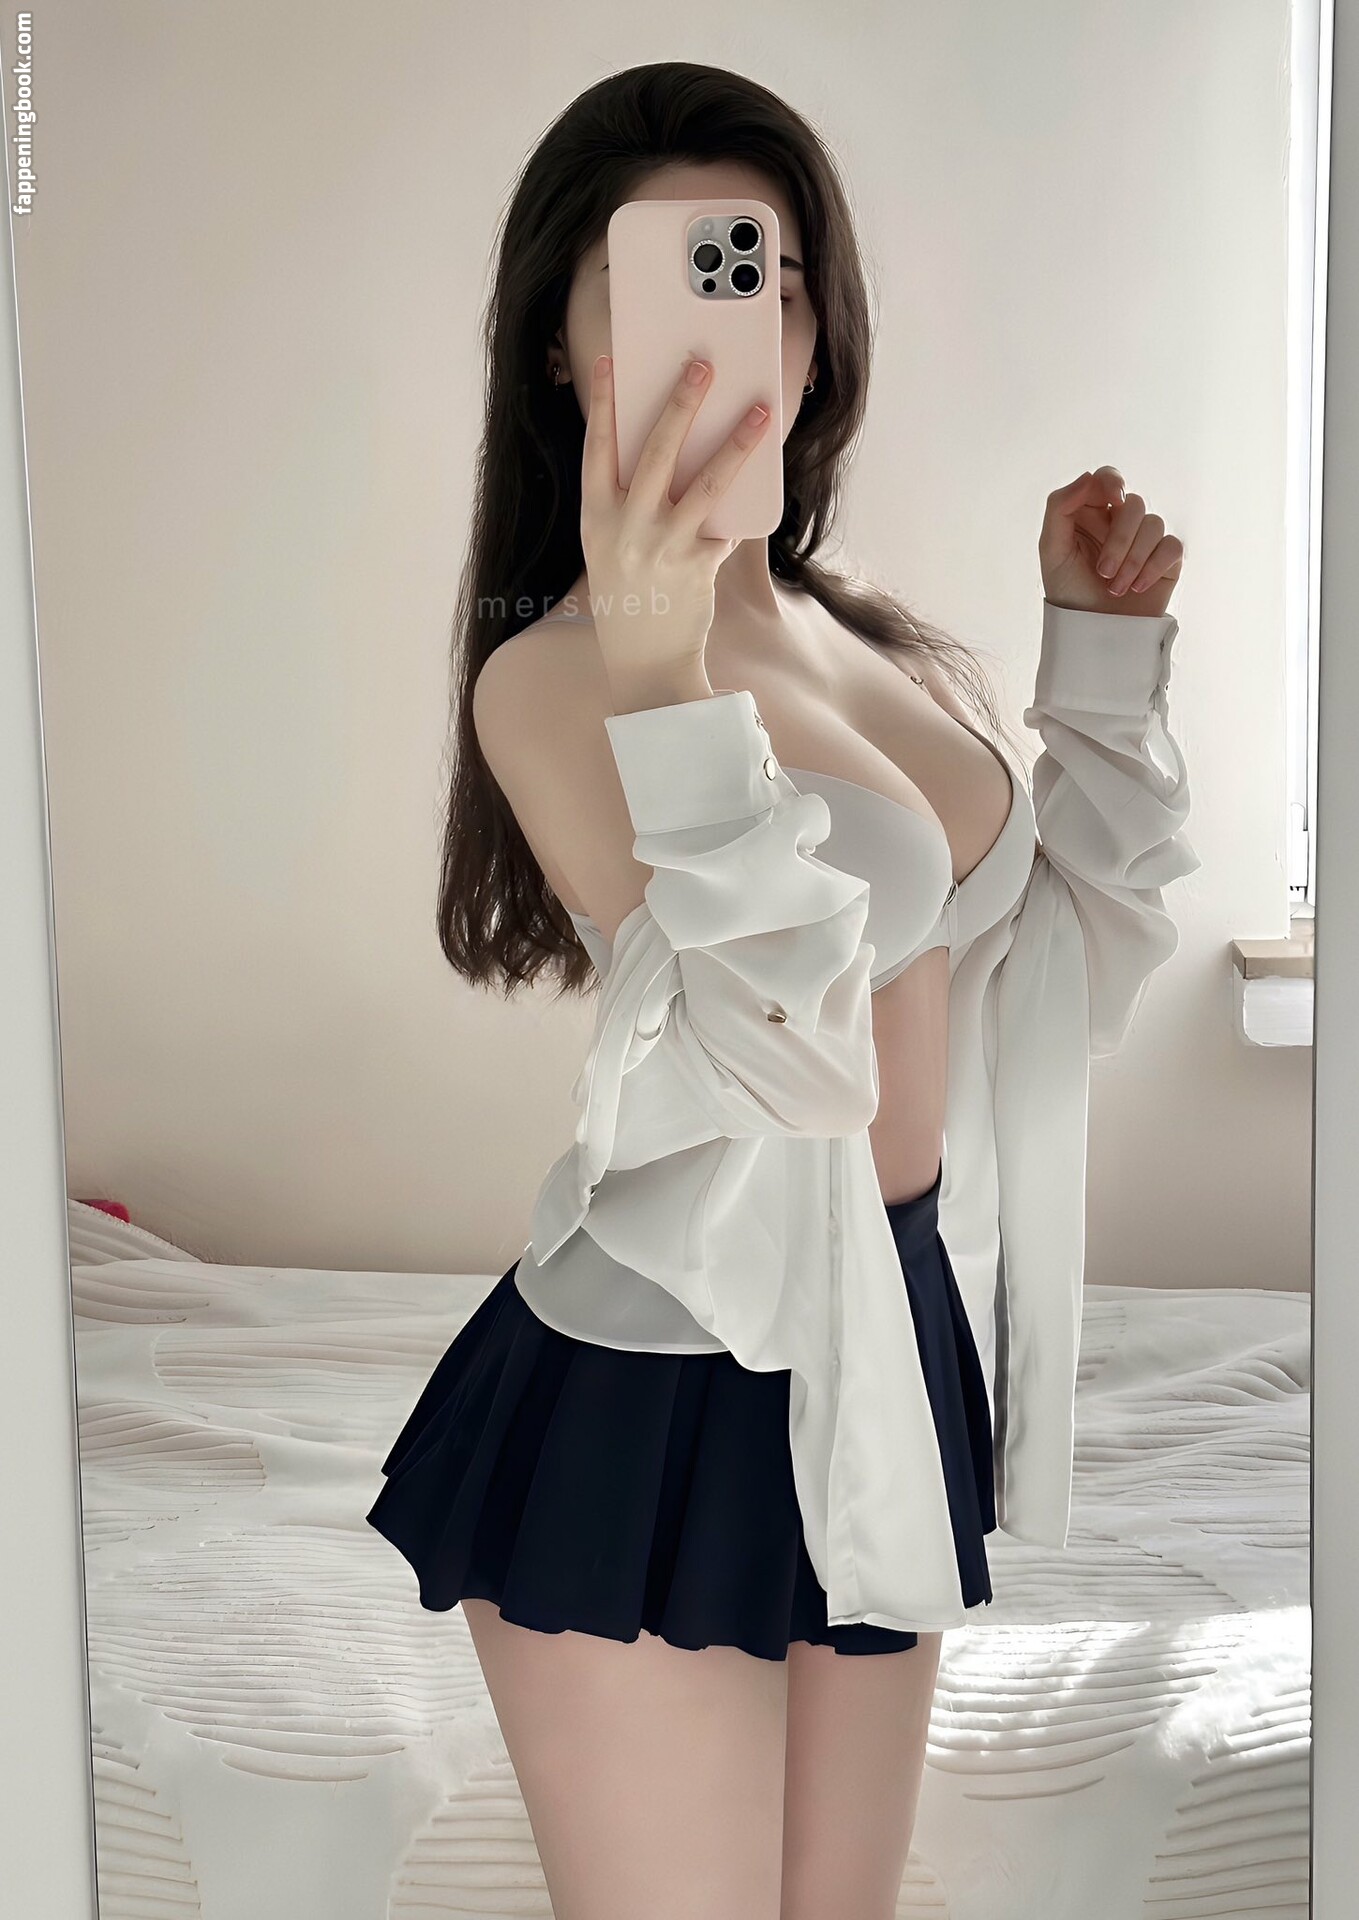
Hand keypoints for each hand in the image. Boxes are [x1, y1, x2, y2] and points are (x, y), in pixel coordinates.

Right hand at [580, 352, 772, 676]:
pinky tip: (761, 481)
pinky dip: (744, 504)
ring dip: (737, 444)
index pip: (598, 448)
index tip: (611, 361)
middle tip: (702, 367)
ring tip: (761, 412)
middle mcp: (627, 529)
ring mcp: (664, 548)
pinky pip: (728, 524)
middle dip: (681, 405)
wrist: (643, 659)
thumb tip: (676, 444)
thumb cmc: (629, 590)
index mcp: (597, 517)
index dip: (605, 402)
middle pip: (657, 453)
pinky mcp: (698, 567)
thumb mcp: (612, 543)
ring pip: (707, 484)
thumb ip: (631, 500)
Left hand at [1039, 467, 1183, 616]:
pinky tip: (1137, 587)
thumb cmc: (1068, 591)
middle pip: (1134, 504)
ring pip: (1154, 524)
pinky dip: (1153, 566)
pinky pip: (1172, 546)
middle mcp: (1120, 523)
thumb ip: (1060, 507)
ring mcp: (1145, 541)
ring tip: (1115, 587)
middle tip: (1103, 572)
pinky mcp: (1166, 561)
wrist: (1093, 633)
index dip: (1113, 482)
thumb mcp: (1052, 549)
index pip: (1108, 479)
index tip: (1113, 499)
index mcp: (1091, 513)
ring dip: (1133, 559)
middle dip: (1120, 539)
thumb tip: (1088, 476)